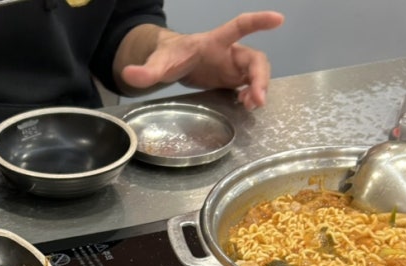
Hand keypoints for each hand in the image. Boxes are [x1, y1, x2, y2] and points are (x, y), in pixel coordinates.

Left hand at [120, 12, 284, 109]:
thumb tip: (127, 75)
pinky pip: (249, 86)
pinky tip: (246, 106)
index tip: (278, 19)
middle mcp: (228, 52)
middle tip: (257, 98)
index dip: (258, 22)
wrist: (173, 63)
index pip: (239, 27)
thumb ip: (146, 71)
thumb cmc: (169, 56)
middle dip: (260, 77)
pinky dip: (251, 96)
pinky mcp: (231, 80)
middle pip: (254, 59)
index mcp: (214, 42)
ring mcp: (232, 66)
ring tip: (251, 105)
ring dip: (258, 88)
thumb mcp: (158, 63)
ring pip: (255, 74)